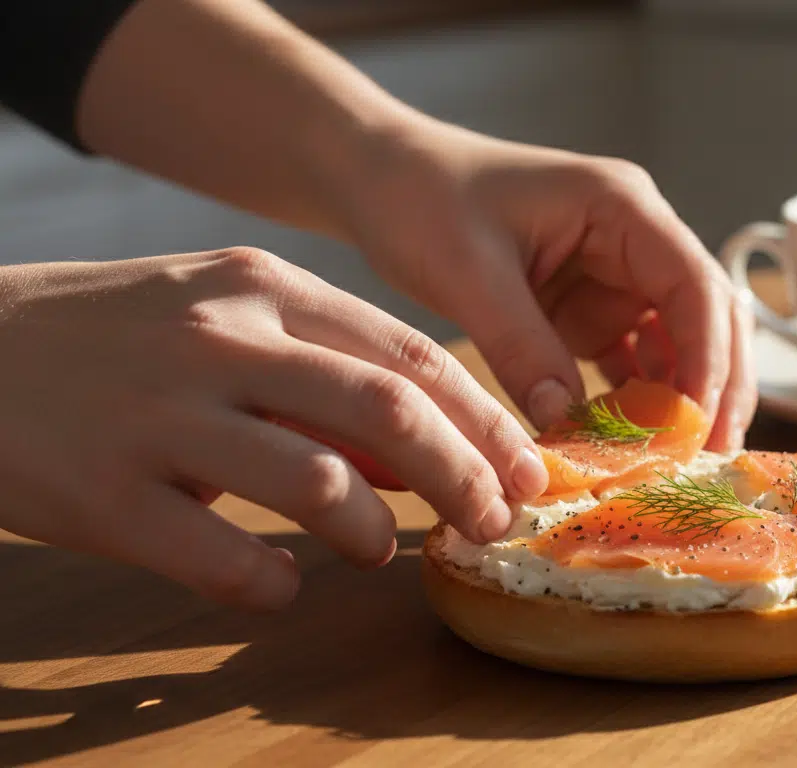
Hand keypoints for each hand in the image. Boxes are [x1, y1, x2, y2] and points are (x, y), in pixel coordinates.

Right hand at [0, 249, 547, 610]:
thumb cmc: (118, 338)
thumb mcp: (224, 321)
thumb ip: (323, 377)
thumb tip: (423, 456)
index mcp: (262, 290)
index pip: (412, 356)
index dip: (487, 422)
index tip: (528, 470)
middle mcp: (219, 340)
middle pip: (388, 413)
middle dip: (464, 478)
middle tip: (494, 524)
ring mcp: (159, 414)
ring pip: (318, 483)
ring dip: (373, 530)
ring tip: (379, 549)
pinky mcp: (104, 492)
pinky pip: (221, 557)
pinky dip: (271, 582)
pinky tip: (281, 583)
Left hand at [339, 121, 756, 451]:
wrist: (381, 179)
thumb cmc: (422, 198)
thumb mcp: (469, 272)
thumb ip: (522, 347)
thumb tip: (567, 427)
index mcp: (622, 206)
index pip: (694, 283)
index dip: (708, 356)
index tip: (697, 422)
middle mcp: (635, 238)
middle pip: (707, 315)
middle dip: (717, 384)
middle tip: (713, 455)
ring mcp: (616, 276)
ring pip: (680, 343)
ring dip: (684, 399)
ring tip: (682, 463)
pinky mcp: (590, 309)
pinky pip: (632, 361)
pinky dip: (638, 403)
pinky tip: (632, 448)